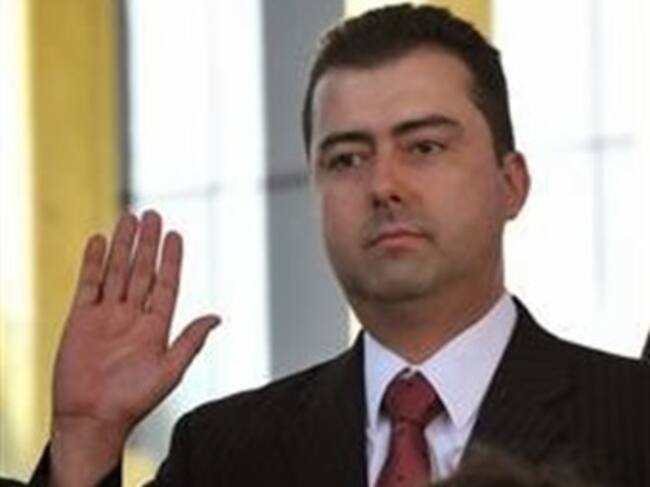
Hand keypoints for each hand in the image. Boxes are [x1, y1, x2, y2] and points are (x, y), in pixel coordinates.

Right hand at [50, 210, 218, 483]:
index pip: (166, 284)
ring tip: (130, 218)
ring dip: (124, 245)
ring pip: (118, 271)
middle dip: (148, 244)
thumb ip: (191, 340)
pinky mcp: (81, 318)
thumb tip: (217, 317)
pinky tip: (100, 240)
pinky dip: (94, 262)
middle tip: (153, 215)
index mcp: (156, 326)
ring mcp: (106, 315)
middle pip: (142, 271)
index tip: (176, 235)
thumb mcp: (170, 369)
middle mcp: (132, 315)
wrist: (93, 419)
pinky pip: (88, 284)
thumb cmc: (134, 400)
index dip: (171, 259)